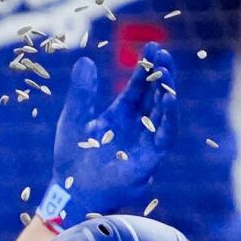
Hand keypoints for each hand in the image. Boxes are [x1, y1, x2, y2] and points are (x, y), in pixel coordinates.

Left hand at [42, 43, 176, 225]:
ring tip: (166, 70)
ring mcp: (145, 144)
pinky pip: (164, 136)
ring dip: (166, 91)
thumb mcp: (74, 118)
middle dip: (161, 76)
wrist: (71, 192)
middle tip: (164, 53)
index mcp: (120, 117)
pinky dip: (168, 117)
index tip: (153, 48)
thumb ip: (81, 92)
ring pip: (163, 113)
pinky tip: (169, 98)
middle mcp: (136, 128)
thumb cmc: (71, 159)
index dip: (145, 69)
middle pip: (155, 97)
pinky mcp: (150, 160)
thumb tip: (85, 61)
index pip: (138, 88)